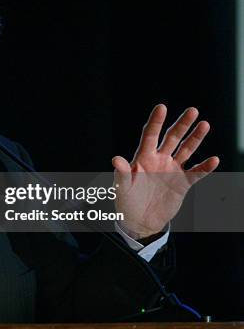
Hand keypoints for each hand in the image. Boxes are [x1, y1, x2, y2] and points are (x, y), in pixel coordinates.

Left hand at [112, 104, 219, 239]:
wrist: (139, 221)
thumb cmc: (126, 202)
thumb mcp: (122, 188)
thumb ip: (122, 173)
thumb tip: (116, 159)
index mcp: (143, 158)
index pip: (150, 135)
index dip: (156, 122)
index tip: (162, 107)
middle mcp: (159, 160)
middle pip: (172, 138)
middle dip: (182, 124)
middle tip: (192, 110)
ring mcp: (172, 170)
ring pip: (186, 150)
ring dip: (195, 138)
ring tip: (204, 124)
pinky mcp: (182, 182)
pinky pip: (196, 172)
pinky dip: (205, 167)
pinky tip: (213, 160)